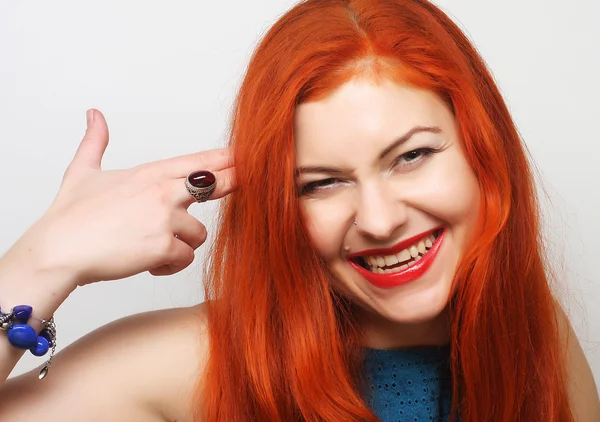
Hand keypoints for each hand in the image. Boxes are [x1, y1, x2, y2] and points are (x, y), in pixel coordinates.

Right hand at [18, 109, 234, 287]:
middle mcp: (163, 191)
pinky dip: (169, 266)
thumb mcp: (83, 171)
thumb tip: (94, 114)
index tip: (251, 153)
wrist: (58, 250)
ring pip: (198, 234)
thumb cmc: (70, 216)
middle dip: (236, 183)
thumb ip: (95, 141)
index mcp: (151, 173)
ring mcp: (165, 218)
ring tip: (153, 248)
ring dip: (181, 244)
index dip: (229, 158)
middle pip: (216, 184)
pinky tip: (149, 264)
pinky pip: (184, 258)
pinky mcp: (163, 246)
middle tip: (257, 182)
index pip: (200, 161)